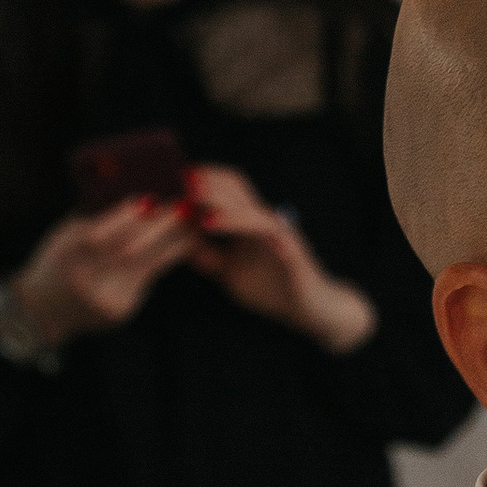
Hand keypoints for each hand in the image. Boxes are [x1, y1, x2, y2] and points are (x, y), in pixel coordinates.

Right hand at [8, 195, 199, 345]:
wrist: (43, 310)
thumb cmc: (55, 261)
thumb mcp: (62, 236)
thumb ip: (91, 218)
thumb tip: (127, 187)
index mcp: (65, 254)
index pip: (98, 234)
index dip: (124, 217)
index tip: (148, 198)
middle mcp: (85, 279)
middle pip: (128, 251)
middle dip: (159, 228)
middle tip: (182, 207)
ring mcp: (104, 299)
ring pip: (146, 268)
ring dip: (172, 244)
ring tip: (191, 225)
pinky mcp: (121, 311)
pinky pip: (147, 281)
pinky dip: (164, 260)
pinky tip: (182, 245)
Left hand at [185, 164, 375, 354]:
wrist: (311, 312)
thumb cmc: (273, 290)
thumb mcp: (229, 273)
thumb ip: (207, 257)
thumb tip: (178, 242)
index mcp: (250, 223)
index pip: (229, 188)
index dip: (205, 179)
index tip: (175, 178)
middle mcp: (264, 220)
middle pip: (237, 185)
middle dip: (208, 179)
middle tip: (181, 175)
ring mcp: (278, 231)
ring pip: (246, 203)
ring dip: (216, 196)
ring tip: (191, 193)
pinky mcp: (288, 246)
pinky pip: (259, 227)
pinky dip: (233, 221)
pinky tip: (209, 222)